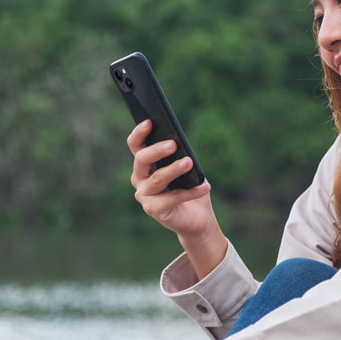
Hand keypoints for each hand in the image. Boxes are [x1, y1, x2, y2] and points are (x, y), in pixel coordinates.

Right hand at [127, 119, 216, 238]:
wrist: (198, 218)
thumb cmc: (190, 186)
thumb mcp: (187, 166)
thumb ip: (181, 155)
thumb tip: (180, 144)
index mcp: (144, 164)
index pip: (135, 145)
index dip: (139, 133)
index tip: (150, 122)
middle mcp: (139, 178)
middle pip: (141, 159)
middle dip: (156, 150)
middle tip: (173, 144)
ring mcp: (144, 195)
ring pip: (157, 178)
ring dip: (174, 169)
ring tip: (189, 162)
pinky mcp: (154, 210)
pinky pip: (173, 198)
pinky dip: (191, 192)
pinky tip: (205, 186)